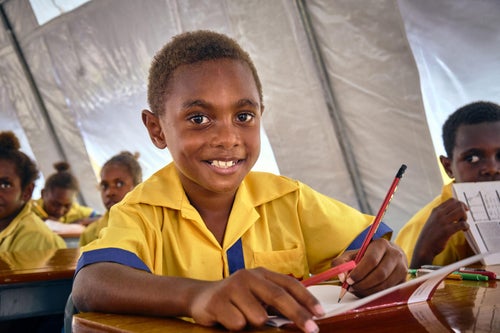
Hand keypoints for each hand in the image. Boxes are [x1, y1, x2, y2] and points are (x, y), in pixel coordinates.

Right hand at [189, 267, 322, 332]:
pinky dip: (236, 327)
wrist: (201, 297)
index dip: (307, 299)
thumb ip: (276, 300)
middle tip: (312, 330)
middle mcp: (248, 277)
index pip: (289, 284)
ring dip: (254, 324)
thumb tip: (306, 316)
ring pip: (258, 316)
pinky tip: (227, 319)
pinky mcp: (217, 301)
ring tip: (243, 318)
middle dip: (298, 315)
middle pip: (279, 296)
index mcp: (261, 274)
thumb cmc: (236, 299)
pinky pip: (238, 324)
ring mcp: (232, 287)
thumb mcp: (257, 294)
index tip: (321, 314)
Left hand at [332, 238, 406, 297]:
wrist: (388, 256)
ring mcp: (402, 267)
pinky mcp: (404, 279)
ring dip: (368, 291)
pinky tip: (367, 291)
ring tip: (357, 290)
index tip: (349, 280)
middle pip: (379, 274)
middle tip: (351, 288)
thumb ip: (341, 263)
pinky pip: (389, 291)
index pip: (371, 260)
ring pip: (385, 285)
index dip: (359, 273)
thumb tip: (342, 277)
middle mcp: (395, 254)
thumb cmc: (366, 256)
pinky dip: (376, 294)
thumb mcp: (351, 255)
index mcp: (381, 244)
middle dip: (363, 284)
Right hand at [411, 198, 468, 267]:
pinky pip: (462, 224)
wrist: (424, 247)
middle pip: (458, 204)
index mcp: (436, 210)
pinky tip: (464, 230)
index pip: (451, 200)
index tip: (463, 209)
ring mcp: (443, 222)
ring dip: (465, 218)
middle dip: (464, 211)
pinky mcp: (447, 231)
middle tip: (463, 218)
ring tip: (463, 224)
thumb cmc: (429, 235)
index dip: (460, 204)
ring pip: (461, 212)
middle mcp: (439, 214)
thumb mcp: (432, 220)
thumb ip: (440, 214)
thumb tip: (454, 210)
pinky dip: (466, 226)